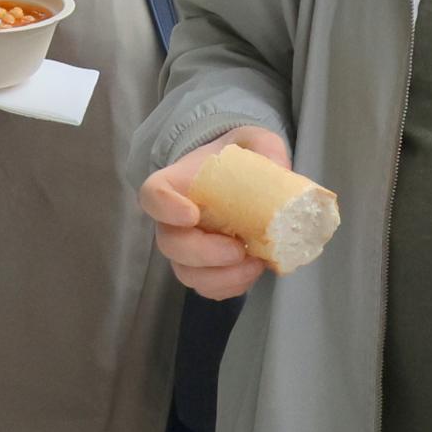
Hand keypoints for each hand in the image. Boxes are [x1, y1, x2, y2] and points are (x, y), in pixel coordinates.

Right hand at [141, 127, 293, 300]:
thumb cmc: (240, 161)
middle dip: (203, 253)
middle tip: (238, 249)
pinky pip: (207, 288)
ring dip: (220, 277)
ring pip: (186, 273)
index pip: (153, 195)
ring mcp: (187, 249)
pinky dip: (230, 287)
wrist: (243, 183)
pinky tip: (252, 272)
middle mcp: (174, 220)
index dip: (165, 208)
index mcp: (177, 184)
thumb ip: (266, 149)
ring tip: (255, 265)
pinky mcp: (205, 269)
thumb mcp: (255, 143)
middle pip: (170, 244)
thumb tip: (279, 172)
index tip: (192, 214)